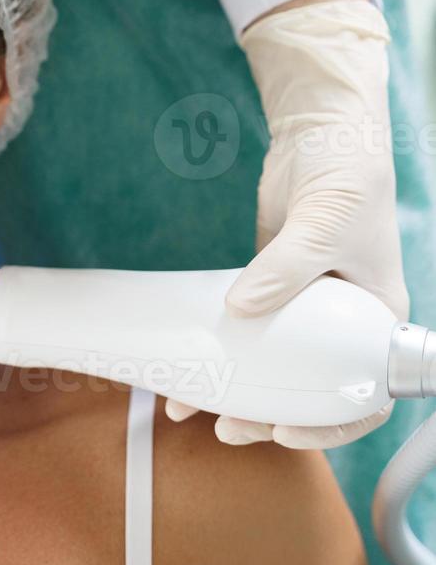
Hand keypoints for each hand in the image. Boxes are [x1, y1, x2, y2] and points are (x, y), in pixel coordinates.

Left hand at [165, 0, 409, 448]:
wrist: (324, 133)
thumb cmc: (348, 178)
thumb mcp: (325, 224)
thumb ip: (285, 268)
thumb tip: (239, 310)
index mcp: (377, 320)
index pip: (367, 393)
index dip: (332, 425)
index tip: (284, 431)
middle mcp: (344, 323)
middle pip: (309, 388)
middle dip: (266, 414)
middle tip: (225, 427)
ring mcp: (305, 306)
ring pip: (272, 363)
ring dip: (234, 387)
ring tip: (190, 405)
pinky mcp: (272, 284)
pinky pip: (247, 327)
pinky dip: (221, 346)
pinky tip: (187, 361)